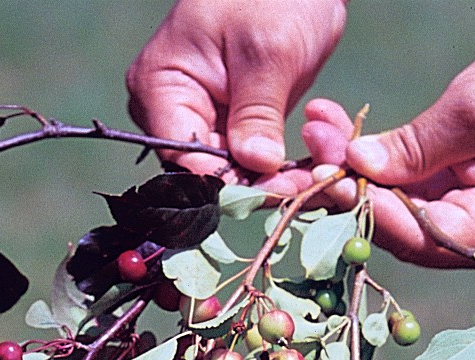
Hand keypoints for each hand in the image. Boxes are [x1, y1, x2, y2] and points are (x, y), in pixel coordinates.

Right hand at [126, 0, 346, 190]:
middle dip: (254, 185)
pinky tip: (308, 168)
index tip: (275, 191)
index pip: (183, 156)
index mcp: (160, 87)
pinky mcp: (230, 121)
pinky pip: (248, 159)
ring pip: (230, 172)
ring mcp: (200, 117)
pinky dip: (277, 166)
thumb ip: (258, 112)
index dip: (226, 183)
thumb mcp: (269, 51)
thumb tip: (256, 169)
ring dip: (271, 180)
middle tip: (305, 188)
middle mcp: (170, 109)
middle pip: (204, 171)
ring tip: (314, 177)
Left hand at [300, 32, 474, 266]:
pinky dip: (368, 158)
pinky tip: (333, 130)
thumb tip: (355, 167)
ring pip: (390, 203)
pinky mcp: (448, 192)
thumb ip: (414, 146)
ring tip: (316, 126)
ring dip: (349, 166)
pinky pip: (399, 185)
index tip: (331, 176)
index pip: (419, 235)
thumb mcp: (474, 112)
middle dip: (348, 184)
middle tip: (311, 144)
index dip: (370, 208)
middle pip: (395, 225)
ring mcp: (460, 215)